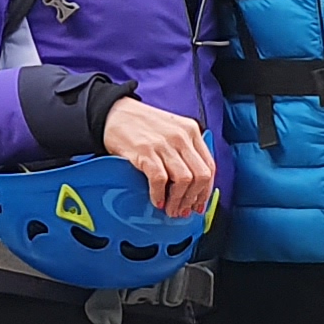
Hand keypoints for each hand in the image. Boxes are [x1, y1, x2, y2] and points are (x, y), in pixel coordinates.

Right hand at [100, 97, 216, 219]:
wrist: (113, 113)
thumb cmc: (141, 124)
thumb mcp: (171, 130)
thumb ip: (184, 150)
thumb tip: (192, 184)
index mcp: (191, 131)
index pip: (210, 166)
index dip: (206, 190)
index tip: (199, 204)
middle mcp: (181, 137)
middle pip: (201, 175)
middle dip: (194, 199)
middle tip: (184, 210)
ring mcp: (163, 144)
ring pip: (184, 180)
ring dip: (178, 201)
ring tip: (170, 209)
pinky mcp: (145, 152)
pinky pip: (160, 180)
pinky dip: (159, 195)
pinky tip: (157, 201)